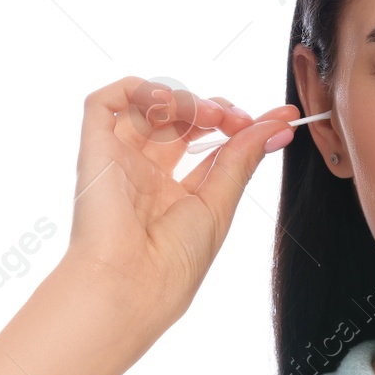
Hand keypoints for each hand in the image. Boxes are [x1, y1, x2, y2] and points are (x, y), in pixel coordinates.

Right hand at [56, 76, 298, 323]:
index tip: (280, 118)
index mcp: (173, 195)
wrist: (132, 285)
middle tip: (240, 120)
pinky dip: (138, 90)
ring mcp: (118, 161)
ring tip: (211, 115)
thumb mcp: (219, 207)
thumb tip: (275, 128)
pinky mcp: (94, 150)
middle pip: (180, 121)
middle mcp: (143, 175)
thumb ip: (241, 162)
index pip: (208, 146)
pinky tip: (168, 103)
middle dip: (215, 109)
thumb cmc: (173, 264)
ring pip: (147, 106)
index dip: (242, 127)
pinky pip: (103, 103)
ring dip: (185, 99)